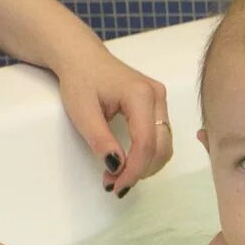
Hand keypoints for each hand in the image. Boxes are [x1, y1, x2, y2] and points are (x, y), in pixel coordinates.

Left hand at [50, 37, 172, 195]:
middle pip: (162, 146)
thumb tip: (117, 168)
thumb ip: (101, 141)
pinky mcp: (157, 104)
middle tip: (112, 183)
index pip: (146, 143)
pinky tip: (127, 161)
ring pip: (165, 145)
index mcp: (140, 95)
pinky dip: (147, 155)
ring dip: (144, 166)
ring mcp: (160, 99)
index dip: (133, 170)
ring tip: (116, 174)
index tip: (114, 186)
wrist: (81, 57)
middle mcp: (157, 96)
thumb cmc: (79, 80)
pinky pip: (160, 137)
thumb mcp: (82, 113)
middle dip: (140, 171)